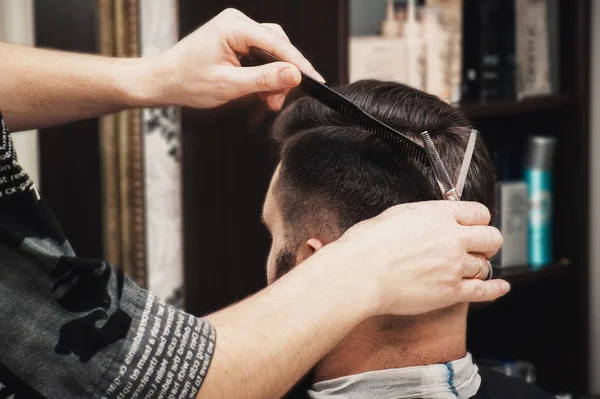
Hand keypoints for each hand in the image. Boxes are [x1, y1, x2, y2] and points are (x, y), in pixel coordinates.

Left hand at [148, 8, 323, 110]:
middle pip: (277, 46)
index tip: (315, 80)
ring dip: (274, 77)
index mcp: (234, 27)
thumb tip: (294, 75)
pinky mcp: (235, 39)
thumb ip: (264, 79)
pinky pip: (260, 54)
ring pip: (271, 52)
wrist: (163, 81)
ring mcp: (236, 29)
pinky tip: (261, 91)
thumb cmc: (188, 82)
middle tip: (277, 101)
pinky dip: (264, 74)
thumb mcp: (230, 85)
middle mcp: (237, 22)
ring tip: (268, 100)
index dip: (298, 64)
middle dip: (282, 75)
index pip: (277, 44)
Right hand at [326, 201, 508, 316]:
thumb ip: (422, 217)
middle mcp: (452, 238)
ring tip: (469, 268)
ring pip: (485, 265)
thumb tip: (428, 220)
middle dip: (487, 242)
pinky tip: (500, 287)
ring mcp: (454, 266)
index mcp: (438, 215)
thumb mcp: (395, 215)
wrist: (360, 273)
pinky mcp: (451, 291)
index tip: (474, 226)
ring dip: (478, 266)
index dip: (478, 220)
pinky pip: (483, 290)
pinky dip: (495, 289)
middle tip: (478, 247)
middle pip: (491, 237)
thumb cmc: (367, 245)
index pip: (479, 212)